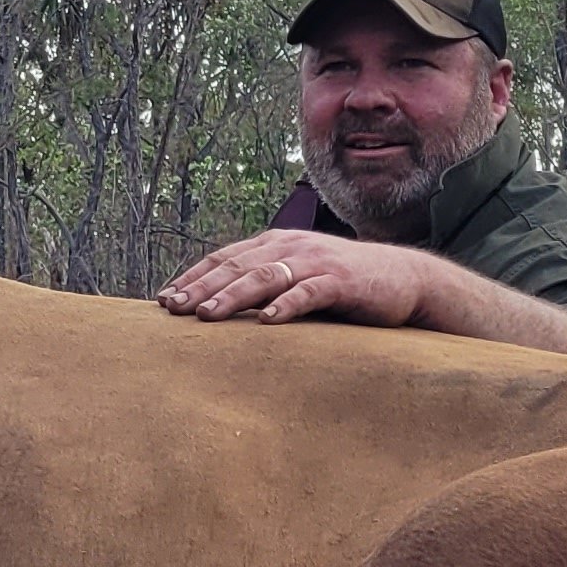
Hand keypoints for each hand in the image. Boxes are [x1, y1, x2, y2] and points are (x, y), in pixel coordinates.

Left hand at [158, 230, 441, 325]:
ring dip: (233, 296)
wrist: (403, 278)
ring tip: (206, 315)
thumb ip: (263, 287)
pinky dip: (286, 305)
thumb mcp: (297, 279)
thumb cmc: (342, 284)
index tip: (163, 300)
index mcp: (274, 244)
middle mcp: (290, 246)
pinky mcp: (340, 281)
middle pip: (236, 266)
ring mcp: (315, 262)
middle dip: (200, 288)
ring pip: (265, 277)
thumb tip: (216, 311)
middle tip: (173, 309)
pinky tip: (267, 322)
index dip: (192, 277)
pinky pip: (308, 292)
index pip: (224, 258)